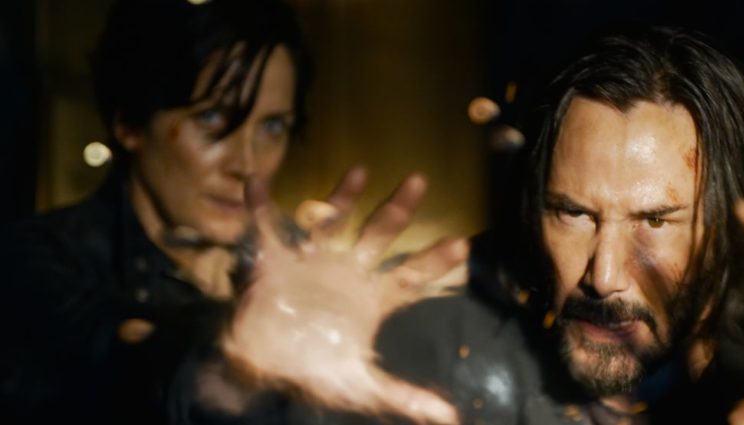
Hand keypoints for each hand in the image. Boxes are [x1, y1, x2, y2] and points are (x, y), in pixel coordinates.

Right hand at [222, 170, 467, 423]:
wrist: (265, 369)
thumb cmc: (316, 371)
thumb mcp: (361, 384)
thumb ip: (404, 395)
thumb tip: (449, 417)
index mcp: (372, 298)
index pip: (411, 276)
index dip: (435, 261)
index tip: (463, 244)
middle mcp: (348, 272)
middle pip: (379, 235)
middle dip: (398, 210)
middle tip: (419, 180)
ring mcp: (313, 263)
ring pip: (332, 223)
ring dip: (343, 198)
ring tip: (360, 171)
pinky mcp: (276, 262)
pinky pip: (267, 229)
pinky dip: (259, 206)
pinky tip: (255, 182)